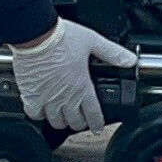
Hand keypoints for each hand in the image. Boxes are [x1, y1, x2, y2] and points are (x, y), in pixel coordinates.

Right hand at [8, 15, 134, 130]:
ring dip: (61, 121)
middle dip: (79, 123)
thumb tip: (130, 60)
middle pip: (74, 123)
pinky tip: (42, 109)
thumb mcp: (92, 41)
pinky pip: (35, 115)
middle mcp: (65, 97)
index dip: (97, 124)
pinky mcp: (31, 95)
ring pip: (56, 122)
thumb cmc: (61, 37)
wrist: (35, 33)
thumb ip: (112, 53)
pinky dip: (39, 114)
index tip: (97, 127)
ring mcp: (47, 98)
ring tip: (62, 115)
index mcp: (82, 86)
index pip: (94, 115)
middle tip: (80, 119)